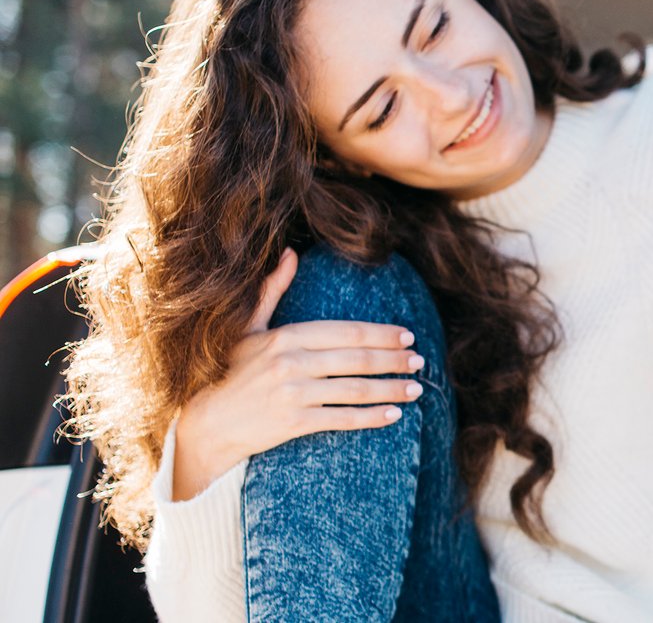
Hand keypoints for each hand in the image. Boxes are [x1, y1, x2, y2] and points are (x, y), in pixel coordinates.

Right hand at [170, 249, 423, 500]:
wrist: (208, 423)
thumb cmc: (232, 372)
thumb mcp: (248, 329)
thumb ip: (272, 291)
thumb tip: (290, 252)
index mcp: (286, 336)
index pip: (347, 332)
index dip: (381, 334)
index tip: (408, 336)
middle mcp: (291, 362)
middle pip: (357, 359)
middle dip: (394, 360)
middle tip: (420, 361)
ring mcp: (293, 393)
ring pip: (355, 389)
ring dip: (391, 389)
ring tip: (415, 388)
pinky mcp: (293, 422)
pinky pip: (342, 418)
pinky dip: (371, 416)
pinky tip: (394, 415)